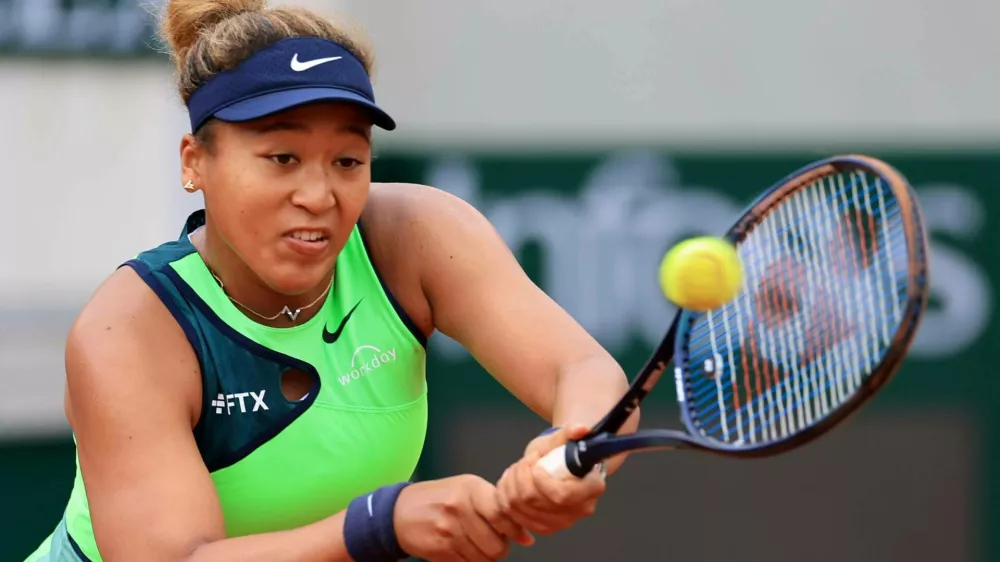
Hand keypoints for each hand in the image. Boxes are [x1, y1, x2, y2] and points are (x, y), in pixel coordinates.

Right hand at [394, 475, 533, 561]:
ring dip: (485, 556)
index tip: (521, 536)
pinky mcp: (440, 549)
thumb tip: (524, 534)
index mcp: (470, 489)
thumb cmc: (439, 498)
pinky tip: (463, 549)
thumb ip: (493, 505)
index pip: (502, 514)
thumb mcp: (465, 488)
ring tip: (475, 544)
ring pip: (484, 558)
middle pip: (497, 544)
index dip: (515, 530)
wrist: (399, 511)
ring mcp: (448, 530)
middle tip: (492, 540)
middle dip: (499, 547)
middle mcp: (459, 508)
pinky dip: (470, 561)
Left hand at [496, 424, 606, 535]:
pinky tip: (510, 483)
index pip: (561, 495)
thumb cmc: (564, 451)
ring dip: (510, 485)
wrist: (559, 466)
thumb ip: (571, 432)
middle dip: (521, 477)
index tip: (535, 465)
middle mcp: (580, 510)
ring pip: (520, 508)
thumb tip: (582, 428)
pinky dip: (506, 498)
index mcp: (592, 488)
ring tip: (516, 469)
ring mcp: (562, 522)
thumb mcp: (564, 439)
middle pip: (535, 501)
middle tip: (524, 461)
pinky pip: (514, 517)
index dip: (541, 481)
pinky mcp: (545, 528)